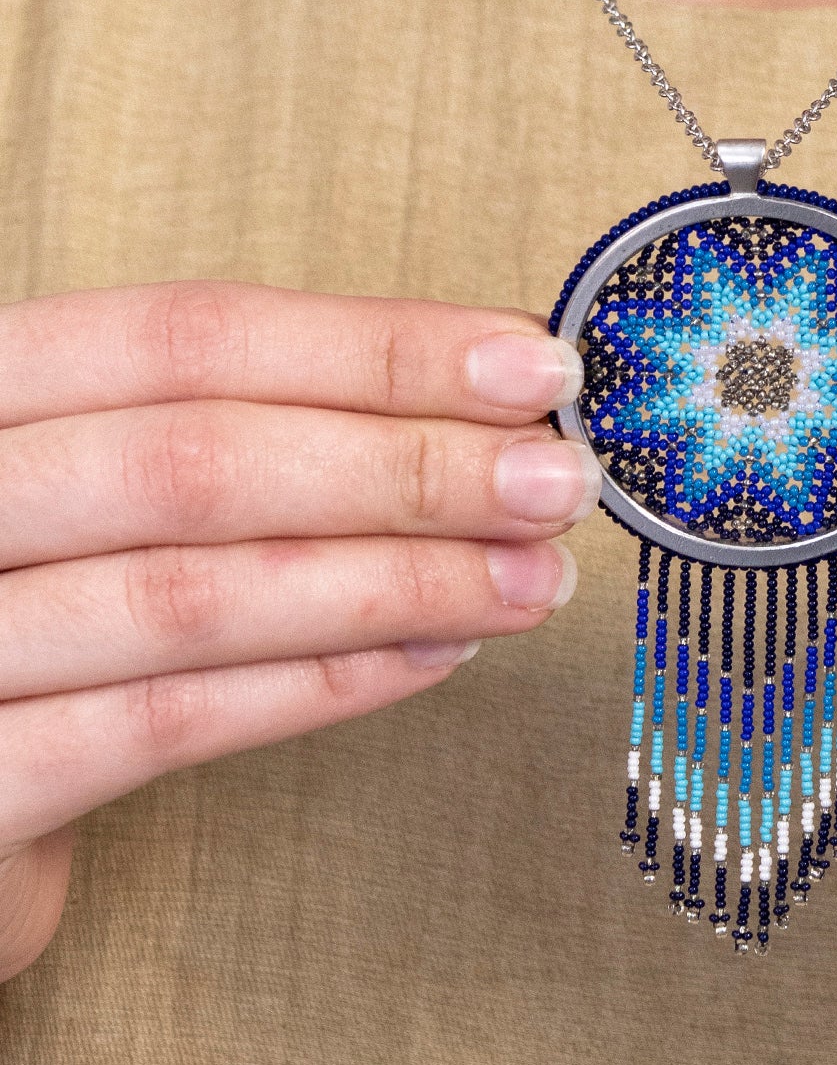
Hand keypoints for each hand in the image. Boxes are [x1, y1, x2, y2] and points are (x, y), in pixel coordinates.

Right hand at [0, 281, 598, 982]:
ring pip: (193, 596)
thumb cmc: (39, 601)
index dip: (380, 349)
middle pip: (199, 461)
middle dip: (408, 469)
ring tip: (527, 579)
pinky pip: (160, 726)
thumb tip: (479, 412)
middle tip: (556, 482)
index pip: (194, 338)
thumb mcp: (117, 488)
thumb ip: (259, 439)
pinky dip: (318, 685)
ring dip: (397, 582)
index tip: (530, 368)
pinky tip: (432, 655)